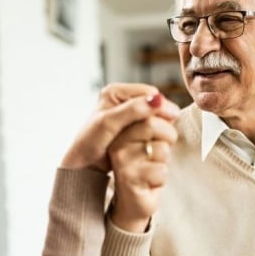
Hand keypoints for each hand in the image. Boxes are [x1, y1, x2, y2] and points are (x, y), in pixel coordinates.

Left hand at [61, 83, 178, 171]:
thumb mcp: (110, 123)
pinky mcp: (130, 127)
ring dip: (159, 125)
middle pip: (152, 103)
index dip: (161, 105)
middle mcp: (121, 99)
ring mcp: (126, 114)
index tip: (172, 118)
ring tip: (163, 137)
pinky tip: (154, 141)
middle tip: (169, 130)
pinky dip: (153, 133)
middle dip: (160, 116)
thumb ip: (133, 110)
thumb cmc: (90, 142)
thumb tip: (157, 100)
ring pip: (152, 116)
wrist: (82, 163)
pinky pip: (149, 126)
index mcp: (114, 92)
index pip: (149, 92)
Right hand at [106, 94, 179, 232]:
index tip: (169, 124)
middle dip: (169, 136)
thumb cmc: (146, 165)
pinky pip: (161, 170)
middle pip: (152, 124)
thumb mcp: (149, 138)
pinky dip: (162, 178)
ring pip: (161, 149)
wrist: (133, 201)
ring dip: (165, 160)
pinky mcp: (129, 178)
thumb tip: (160, 99)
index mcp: (120, 128)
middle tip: (165, 147)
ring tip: (152, 167)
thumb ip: (154, 117)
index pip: (147, 108)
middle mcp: (117, 141)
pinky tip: (150, 182)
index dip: (166, 116)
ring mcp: (122, 160)